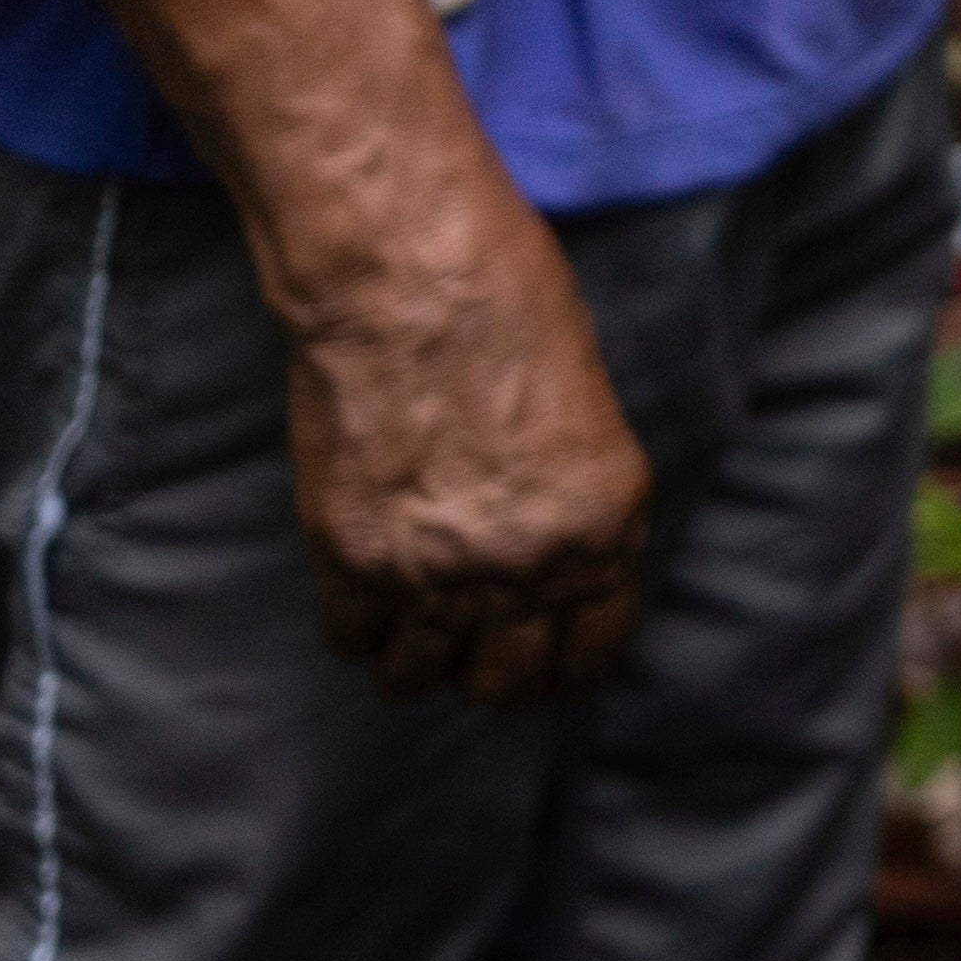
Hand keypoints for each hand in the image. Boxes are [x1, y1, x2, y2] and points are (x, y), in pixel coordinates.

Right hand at [275, 208, 666, 700]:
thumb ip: (573, 501)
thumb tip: (543, 554)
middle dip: (486, 668)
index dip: (560, 662)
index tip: (538, 658)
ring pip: (419, 676)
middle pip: (504, 681)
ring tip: (408, 623)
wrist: (411, 279)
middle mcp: (532, 566)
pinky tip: (363, 590)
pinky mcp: (356, 559)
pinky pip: (352, 637)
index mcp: (608, 526)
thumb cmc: (508, 310)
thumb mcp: (586, 415)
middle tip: (466, 644)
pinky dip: (357, 623)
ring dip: (414, 657)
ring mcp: (442, 572)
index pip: (592, 648)